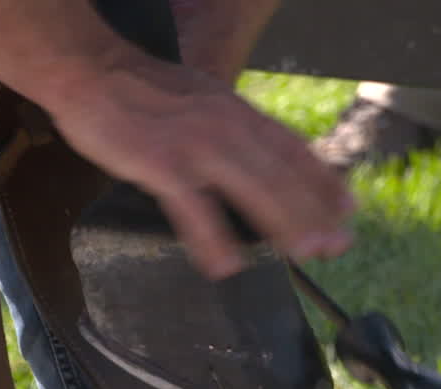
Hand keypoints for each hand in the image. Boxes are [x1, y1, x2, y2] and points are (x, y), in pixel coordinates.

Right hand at [42, 54, 356, 278]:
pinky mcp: (161, 163)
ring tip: (304, 254)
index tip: (349, 210)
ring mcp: (195, 145)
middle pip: (282, 174)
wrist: (92, 71)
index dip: (324, 181)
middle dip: (314, 212)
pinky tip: (227, 265)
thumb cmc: (141, 93)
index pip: (293, 149)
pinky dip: (212, 239)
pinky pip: (193, 208)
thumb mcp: (201, 102)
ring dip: (282, 223)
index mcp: (236, 113)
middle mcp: (226, 127)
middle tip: (338, 245)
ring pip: (252, 188)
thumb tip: (254, 159)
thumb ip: (230, 129)